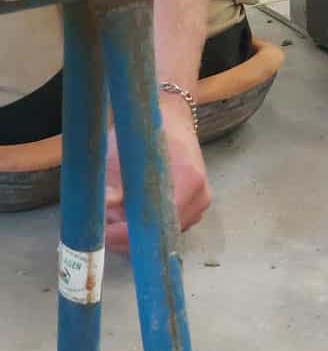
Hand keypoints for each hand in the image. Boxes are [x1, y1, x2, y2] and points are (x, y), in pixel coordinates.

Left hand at [105, 96, 210, 253]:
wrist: (172, 117)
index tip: (105, 232)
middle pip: (162, 234)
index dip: (129, 233)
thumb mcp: (126, 154)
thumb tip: (104, 206)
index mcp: (190, 181)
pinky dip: (149, 224)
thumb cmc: (149, 132)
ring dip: (139, 230)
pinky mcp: (194, 205)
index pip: (160, 224)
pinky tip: (132, 210)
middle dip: (131, 234)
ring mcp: (200, 203)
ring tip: (117, 213)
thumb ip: (115, 183)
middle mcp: (200, 197)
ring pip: (165, 233)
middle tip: (106, 221)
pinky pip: (169, 226)